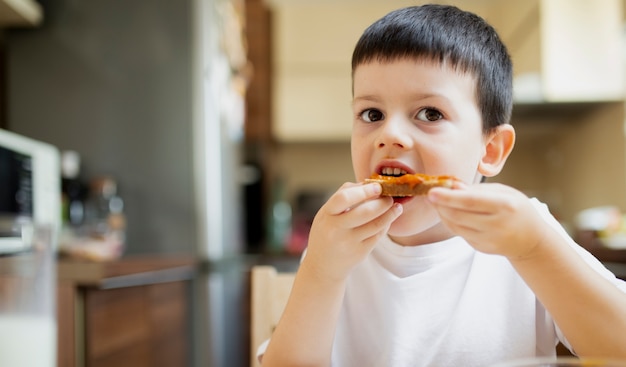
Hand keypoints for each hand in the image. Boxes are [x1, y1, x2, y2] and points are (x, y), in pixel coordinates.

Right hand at [304, 182, 402, 280]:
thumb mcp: (327, 213)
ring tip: (396, 206)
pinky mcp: (360, 253)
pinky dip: (386, 225)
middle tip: (390, 196)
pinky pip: (378, 235)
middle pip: (365, 212)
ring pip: (376, 225)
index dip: (364, 191)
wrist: (323, 265)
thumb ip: (344, 195)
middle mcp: (337, 229)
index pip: (343, 199)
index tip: (378, 186)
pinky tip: (389, 219)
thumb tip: (367, 183)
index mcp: (327, 215)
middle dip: (382, 202)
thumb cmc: (326, 232)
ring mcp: (349, 242)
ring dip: (390, 214)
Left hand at [427, 182, 549, 258]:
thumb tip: (452, 186)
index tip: (431, 192)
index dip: (448, 197)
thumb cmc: (517, 209)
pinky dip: (450, 222)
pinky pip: (459, 233)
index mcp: (505, 206)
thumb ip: (477, 190)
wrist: (532, 240)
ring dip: (442, 213)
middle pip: (458, 216)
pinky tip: (449, 212)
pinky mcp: (481, 248)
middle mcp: (497, 225)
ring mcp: (489, 240)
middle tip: (430, 194)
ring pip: (455, 226)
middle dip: (440, 205)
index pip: (470, 202)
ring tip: (438, 202)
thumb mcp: (503, 192)